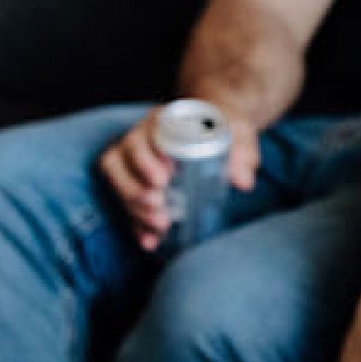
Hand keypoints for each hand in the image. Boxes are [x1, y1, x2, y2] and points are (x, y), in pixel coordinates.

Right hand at [97, 104, 260, 253]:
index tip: (164, 178)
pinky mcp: (135, 185)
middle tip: (159, 204)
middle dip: (134, 187)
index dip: (145, 158)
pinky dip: (135, 224)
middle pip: (119, 161)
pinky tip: (150, 241)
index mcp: (160, 120)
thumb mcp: (238, 131)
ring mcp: (132, 162)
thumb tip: (242, 182)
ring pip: (117, 182)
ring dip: (133, 206)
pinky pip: (126, 204)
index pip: (142, 135)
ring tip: (160, 223)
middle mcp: (139, 139)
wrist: (216, 130)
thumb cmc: (223, 127)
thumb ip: (242, 151)